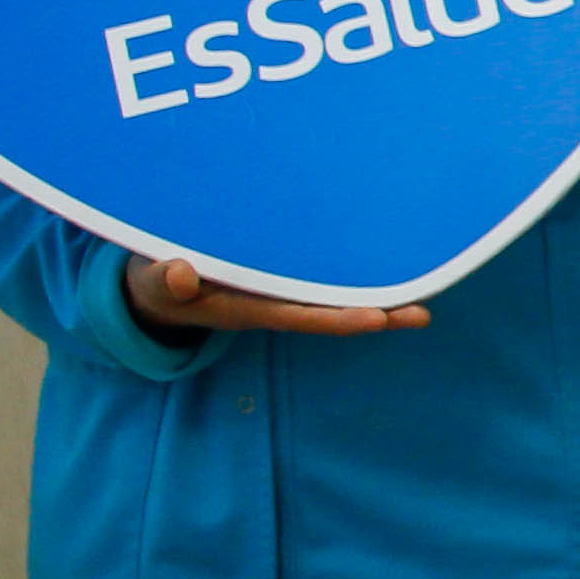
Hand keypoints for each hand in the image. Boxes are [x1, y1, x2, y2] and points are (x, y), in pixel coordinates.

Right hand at [121, 250, 429, 339]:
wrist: (154, 285)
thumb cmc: (154, 283)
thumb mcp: (152, 283)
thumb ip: (164, 280)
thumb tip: (180, 274)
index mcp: (248, 307)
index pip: (303, 315)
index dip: (340, 317)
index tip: (378, 319)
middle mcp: (274, 301)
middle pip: (333, 309)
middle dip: (377, 312)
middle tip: (424, 312)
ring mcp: (280, 289)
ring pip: (336, 291)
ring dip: (378, 292)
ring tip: (426, 289)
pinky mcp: (281, 271)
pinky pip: (325, 274)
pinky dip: (356, 269)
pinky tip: (391, 259)